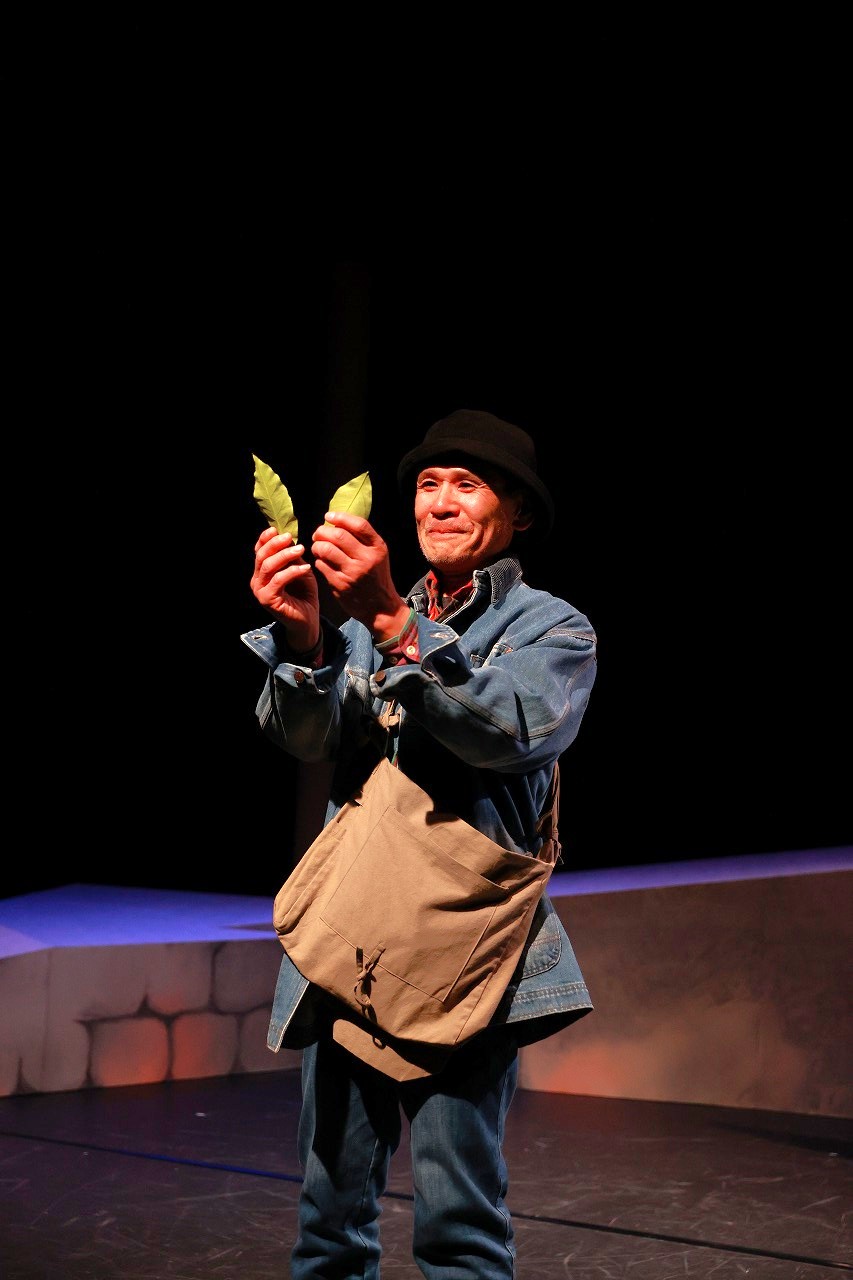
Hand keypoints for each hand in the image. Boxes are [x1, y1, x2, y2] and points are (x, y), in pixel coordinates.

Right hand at [250, 526, 320, 650]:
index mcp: (262, 572)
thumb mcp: (299, 571)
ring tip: (301, 549)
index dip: (265, 539)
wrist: (308, 620)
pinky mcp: (268, 600)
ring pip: (268, 566)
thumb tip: (289, 539)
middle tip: (290, 537)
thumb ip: (293, 558)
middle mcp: (257, 581)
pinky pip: (278, 580)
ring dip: (285, 555)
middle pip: (261, 556)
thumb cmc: (304, 595)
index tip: (276, 529)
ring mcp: (260, 591)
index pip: (259, 551)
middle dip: (275, 544)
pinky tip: (305, 567)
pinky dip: (292, 571)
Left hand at [311, 511, 407, 638]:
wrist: (380, 607)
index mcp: (378, 548)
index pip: (359, 525)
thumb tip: (337, 520)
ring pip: (326, 549)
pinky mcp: (340, 585)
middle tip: (318, 533)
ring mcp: (353, 573)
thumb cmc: (376, 576)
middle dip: (322, 531)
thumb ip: (363, 538)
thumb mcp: (378, 554)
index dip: (340, 517)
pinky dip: (318, 560)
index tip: (328, 516)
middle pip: (338, 536)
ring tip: (318, 546)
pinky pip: (321, 565)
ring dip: (317, 545)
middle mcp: (367, 559)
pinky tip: (322, 561)